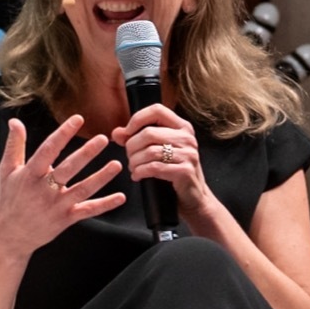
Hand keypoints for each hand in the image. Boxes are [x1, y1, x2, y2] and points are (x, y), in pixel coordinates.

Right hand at [0, 112, 125, 254]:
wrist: (9, 236)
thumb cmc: (10, 200)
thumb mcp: (7, 171)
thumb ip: (14, 145)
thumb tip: (15, 121)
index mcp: (30, 175)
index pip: (47, 151)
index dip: (62, 134)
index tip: (77, 119)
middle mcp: (44, 190)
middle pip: (68, 169)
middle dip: (85, 154)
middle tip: (102, 139)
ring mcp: (56, 206)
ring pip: (81, 189)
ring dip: (100, 178)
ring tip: (117, 165)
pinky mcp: (65, 219)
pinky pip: (87, 211)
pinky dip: (104, 205)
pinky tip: (120, 197)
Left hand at [114, 101, 231, 235]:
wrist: (193, 198)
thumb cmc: (172, 173)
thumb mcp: (157, 152)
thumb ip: (137, 139)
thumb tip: (116, 133)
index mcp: (181, 127)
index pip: (156, 110)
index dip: (136, 120)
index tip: (126, 134)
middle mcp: (187, 137)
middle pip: (148, 133)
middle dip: (131, 148)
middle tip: (130, 159)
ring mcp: (188, 154)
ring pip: (149, 151)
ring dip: (134, 162)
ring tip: (134, 168)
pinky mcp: (185, 171)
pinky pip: (153, 168)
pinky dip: (140, 172)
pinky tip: (138, 176)